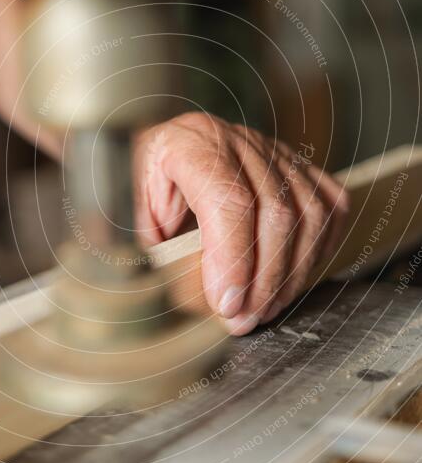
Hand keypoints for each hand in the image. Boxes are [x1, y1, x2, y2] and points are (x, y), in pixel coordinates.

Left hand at [134, 112, 349, 334]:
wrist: (167, 147)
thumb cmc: (148, 184)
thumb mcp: (132, 212)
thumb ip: (154, 248)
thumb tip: (180, 299)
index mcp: (190, 144)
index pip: (229, 201)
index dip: (233, 260)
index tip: (226, 305)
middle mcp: (237, 142)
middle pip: (275, 212)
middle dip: (264, 280)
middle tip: (243, 320)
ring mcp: (274, 151)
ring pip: (309, 214)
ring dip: (291, 274)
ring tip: (265, 309)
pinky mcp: (299, 165)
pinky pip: (329, 207)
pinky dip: (319, 250)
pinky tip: (293, 279)